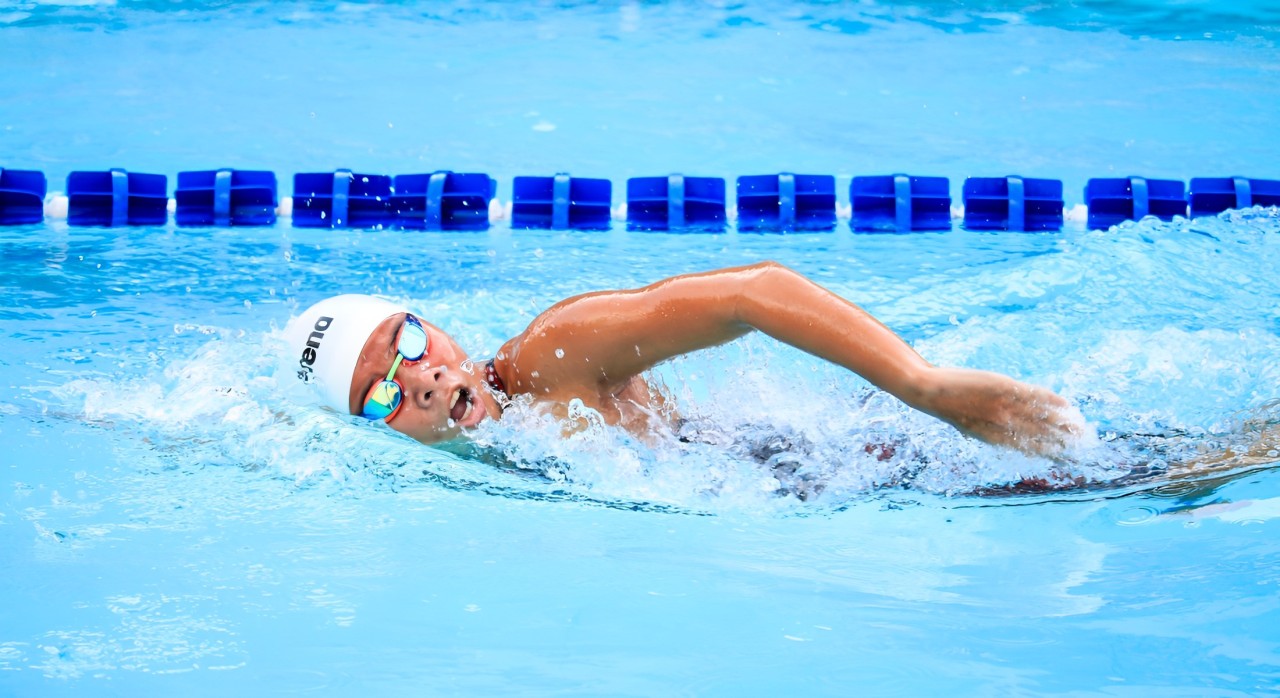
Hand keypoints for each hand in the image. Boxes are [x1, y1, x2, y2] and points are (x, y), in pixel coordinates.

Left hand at [914, 366, 1087, 457]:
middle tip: (1085, 444)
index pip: (1031, 450)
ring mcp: (1004, 406)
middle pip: (1042, 436)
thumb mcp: (973, 428)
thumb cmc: (951, 410)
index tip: (1069, 457)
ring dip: (1064, 423)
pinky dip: (1050, 400)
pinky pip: (1032, 395)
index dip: (1053, 454)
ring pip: (1042, 417)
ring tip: (1081, 427)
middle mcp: (1003, 425)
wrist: (930, 392)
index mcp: (996, 439)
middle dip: (1065, 441)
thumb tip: (1012, 436)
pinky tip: (1065, 405)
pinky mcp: (1003, 387)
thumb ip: (994, 432)